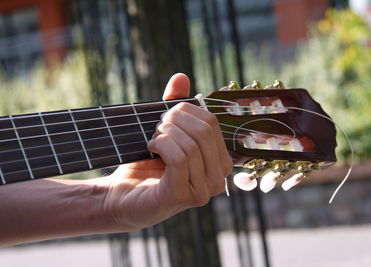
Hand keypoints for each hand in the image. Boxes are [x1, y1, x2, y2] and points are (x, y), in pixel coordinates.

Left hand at [100, 73, 232, 231]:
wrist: (121, 195)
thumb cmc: (146, 164)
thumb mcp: (165, 132)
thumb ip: (175, 107)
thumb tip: (181, 76)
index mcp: (219, 163)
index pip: (212, 123)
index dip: (187, 111)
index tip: (166, 115)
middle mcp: (218, 180)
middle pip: (204, 131)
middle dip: (175, 120)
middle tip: (158, 125)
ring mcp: (202, 192)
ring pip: (191, 145)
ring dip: (166, 133)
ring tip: (153, 138)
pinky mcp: (181, 196)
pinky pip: (179, 158)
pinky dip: (162, 145)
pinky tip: (151, 148)